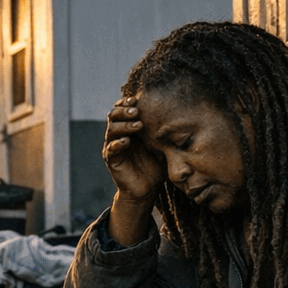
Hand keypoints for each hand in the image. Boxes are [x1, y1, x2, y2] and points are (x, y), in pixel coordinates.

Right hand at [104, 97, 164, 243]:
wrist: (147, 189)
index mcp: (129, 128)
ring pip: (111, 130)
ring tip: (137, 124)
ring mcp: (113, 147)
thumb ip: (161, 131)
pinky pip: (110, 149)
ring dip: (123, 125)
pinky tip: (127, 142)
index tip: (137, 99)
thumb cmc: (155, 165)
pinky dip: (117, 144)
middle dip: (124, 110)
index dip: (127, 102)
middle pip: (113, 115)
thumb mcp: (161, 145)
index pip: (122, 109)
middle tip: (137, 110)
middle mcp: (118, 134)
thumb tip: (177, 114)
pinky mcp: (111, 160)